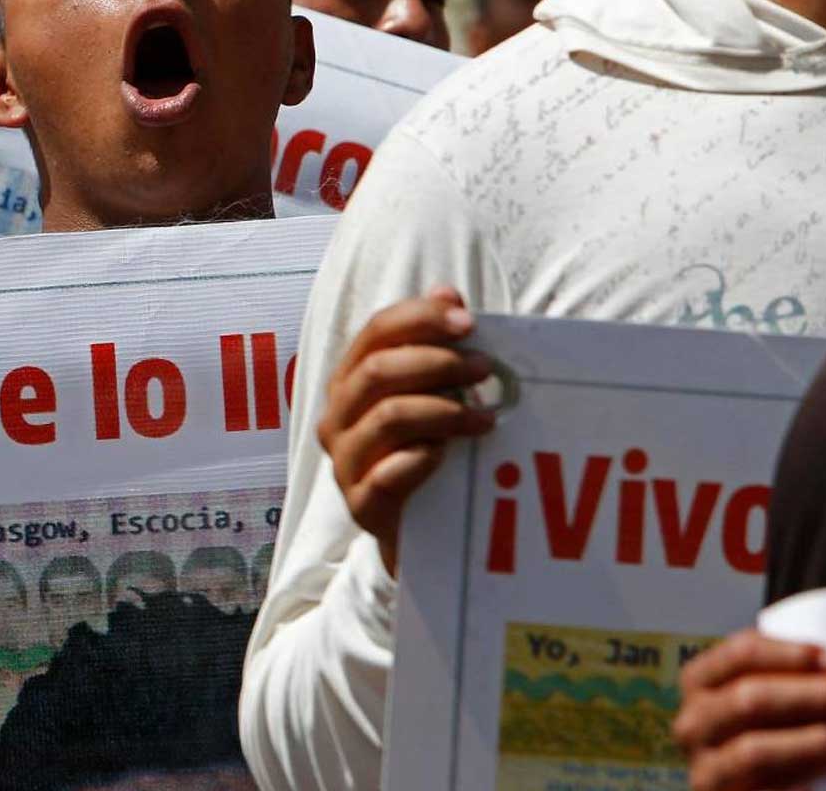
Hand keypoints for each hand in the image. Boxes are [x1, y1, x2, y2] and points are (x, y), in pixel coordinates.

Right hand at [319, 287, 495, 574]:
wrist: (415, 534)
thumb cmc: (424, 451)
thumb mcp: (431, 395)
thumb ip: (436, 346)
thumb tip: (449, 292)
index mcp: (352, 380)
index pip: (377, 332)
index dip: (421, 318)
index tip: (469, 320)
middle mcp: (338, 416)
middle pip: (378, 371)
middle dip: (437, 363)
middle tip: (486, 369)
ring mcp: (345, 462)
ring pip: (387, 418)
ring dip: (443, 411)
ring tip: (486, 418)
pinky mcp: (360, 505)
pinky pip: (388, 475)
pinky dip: (422, 459)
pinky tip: (449, 456)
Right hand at [674, 628, 825, 790]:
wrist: (754, 782)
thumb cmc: (766, 734)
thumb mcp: (770, 697)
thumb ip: (795, 681)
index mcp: (700, 682)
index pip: (741, 654)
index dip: (795, 655)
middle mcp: (694, 721)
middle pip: (748, 699)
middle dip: (812, 697)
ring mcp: (705, 764)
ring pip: (753, 751)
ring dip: (814, 743)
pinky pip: (766, 790)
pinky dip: (800, 781)